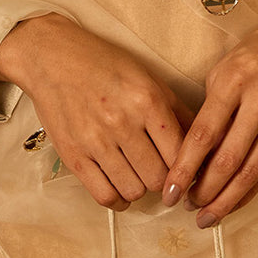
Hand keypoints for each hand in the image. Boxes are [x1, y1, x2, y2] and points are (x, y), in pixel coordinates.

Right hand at [0, 14, 192, 209]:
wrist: (53, 58)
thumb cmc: (103, 64)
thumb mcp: (148, 77)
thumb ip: (177, 110)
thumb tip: (204, 140)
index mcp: (147, 101)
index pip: (180, 154)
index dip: (187, 168)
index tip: (185, 171)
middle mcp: (123, 123)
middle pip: (158, 178)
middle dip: (163, 180)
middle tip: (159, 172)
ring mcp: (96, 141)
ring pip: (134, 191)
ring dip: (140, 188)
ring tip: (137, 175)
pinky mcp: (73, 155)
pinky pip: (104, 195)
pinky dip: (117, 200)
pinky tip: (120, 187)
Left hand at [161, 10, 257, 226]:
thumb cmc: (255, 56)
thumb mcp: (223, 70)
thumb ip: (209, 111)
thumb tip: (192, 159)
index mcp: (235, 80)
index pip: (204, 134)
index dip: (183, 168)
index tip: (168, 191)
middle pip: (229, 160)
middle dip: (204, 191)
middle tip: (185, 208)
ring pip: (253, 172)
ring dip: (227, 199)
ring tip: (207, 215)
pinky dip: (250, 190)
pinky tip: (234, 201)